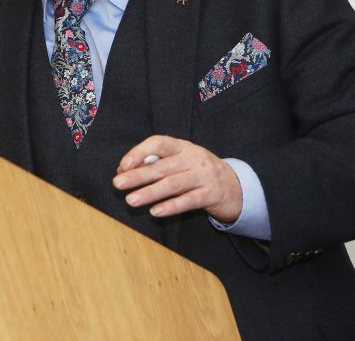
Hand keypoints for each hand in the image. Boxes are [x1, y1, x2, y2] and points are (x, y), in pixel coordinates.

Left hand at [112, 135, 241, 222]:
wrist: (236, 187)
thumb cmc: (199, 173)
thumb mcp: (182, 161)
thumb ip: (157, 163)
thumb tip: (126, 171)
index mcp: (183, 146)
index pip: (158, 143)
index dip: (139, 153)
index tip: (123, 166)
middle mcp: (194, 158)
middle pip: (162, 167)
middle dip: (138, 175)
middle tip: (118, 184)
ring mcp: (204, 176)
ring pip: (173, 184)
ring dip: (150, 193)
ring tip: (131, 201)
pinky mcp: (211, 194)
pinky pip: (188, 201)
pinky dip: (171, 206)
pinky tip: (155, 212)